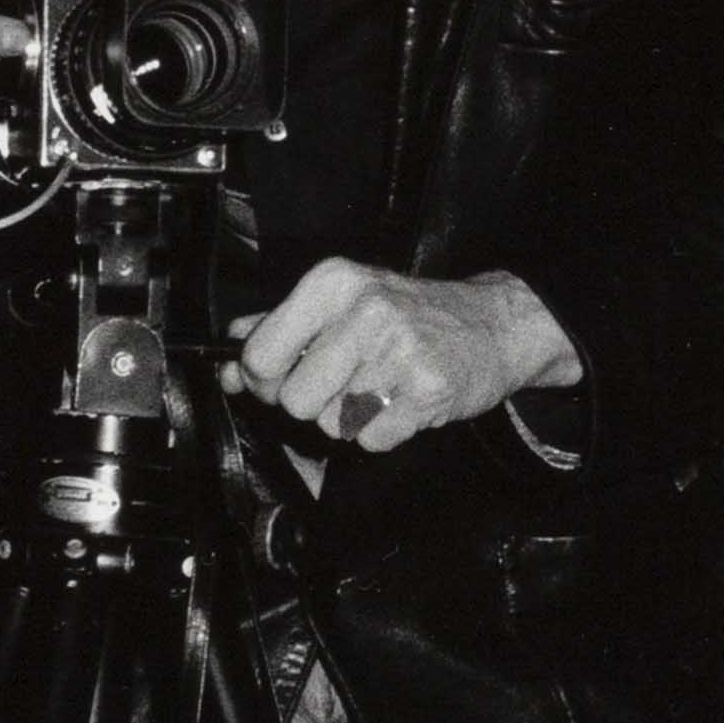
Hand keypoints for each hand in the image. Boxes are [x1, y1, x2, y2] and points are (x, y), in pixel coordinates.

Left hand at [221, 259, 581, 451]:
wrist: (494, 325)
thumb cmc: (414, 315)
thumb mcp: (345, 299)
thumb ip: (281, 324)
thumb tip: (229, 355)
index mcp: (333, 283)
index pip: (260, 353)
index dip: (262, 379)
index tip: (280, 377)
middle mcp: (364, 312)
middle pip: (293, 399)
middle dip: (311, 403)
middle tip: (340, 385)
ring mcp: (398, 352)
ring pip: (331, 424)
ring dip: (349, 419)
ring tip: (379, 388)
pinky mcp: (425, 391)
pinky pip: (370, 439)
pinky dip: (382, 432)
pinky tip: (400, 402)